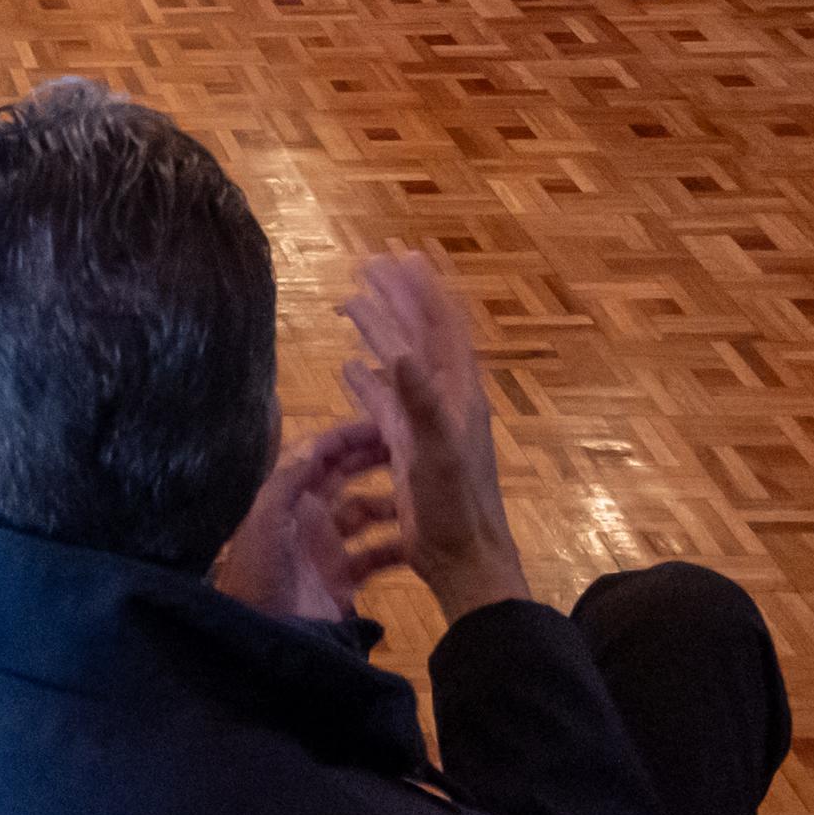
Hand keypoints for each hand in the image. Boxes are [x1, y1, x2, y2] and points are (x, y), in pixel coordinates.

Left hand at [211, 418, 401, 622]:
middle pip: (344, 477)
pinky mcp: (342, 578)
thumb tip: (315, 444)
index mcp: (288, 497)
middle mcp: (308, 516)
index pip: (319, 456)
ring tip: (423, 496)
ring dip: (390, 504)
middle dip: (373, 460)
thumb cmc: (258, 574)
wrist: (264, 637)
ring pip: (364, 514)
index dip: (348, 437)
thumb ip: (288, 482)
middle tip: (411, 450)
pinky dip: (396, 547)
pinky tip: (421, 541)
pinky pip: (375, 555)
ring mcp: (327, 547)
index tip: (384, 424)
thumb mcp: (265, 522)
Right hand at [336, 252, 531, 618]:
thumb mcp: (438, 452)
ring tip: (354, 303)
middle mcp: (445, 399)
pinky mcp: (408, 447)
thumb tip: (399, 351)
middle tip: (370, 264)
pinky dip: (368, 378)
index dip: (424, 290)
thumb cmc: (455, 508)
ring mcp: (426, 422)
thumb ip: (419, 402)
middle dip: (398, 298)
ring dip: (381, 331)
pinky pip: (385, 401)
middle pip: (420, 335)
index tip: (402, 254)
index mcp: (457, 394)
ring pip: (401, 363)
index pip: (441, 327)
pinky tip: (348, 367)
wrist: (464, 560)